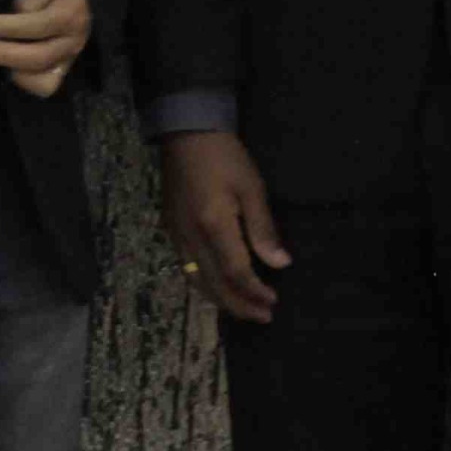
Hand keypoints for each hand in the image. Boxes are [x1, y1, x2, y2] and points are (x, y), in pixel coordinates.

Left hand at [0, 0, 89, 99]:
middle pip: (39, 56)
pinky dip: (23, 80)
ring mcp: (69, 59)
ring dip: (9, 67)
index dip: (8, 27)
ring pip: (41, 76)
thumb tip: (13, 17)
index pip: (39, 25)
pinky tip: (6, 67)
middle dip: (3, 53)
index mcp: (70, 14)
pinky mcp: (62, 72)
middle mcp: (74, 41)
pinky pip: (44, 86)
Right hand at [160, 129, 289, 322]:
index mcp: (213, 225)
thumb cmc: (225, 157)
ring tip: (241, 310)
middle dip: (239, 305)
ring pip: (196, 279)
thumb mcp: (252, 188)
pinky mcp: (170, 228)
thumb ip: (263, 229)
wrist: (185, 132)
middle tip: (262, 318)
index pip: (236, 272)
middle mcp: (191, 236)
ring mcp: (176, 234)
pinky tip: (217, 286)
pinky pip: (186, 266)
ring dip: (220, 300)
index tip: (274, 302)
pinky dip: (203, 284)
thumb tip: (280, 264)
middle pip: (214, 284)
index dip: (255, 291)